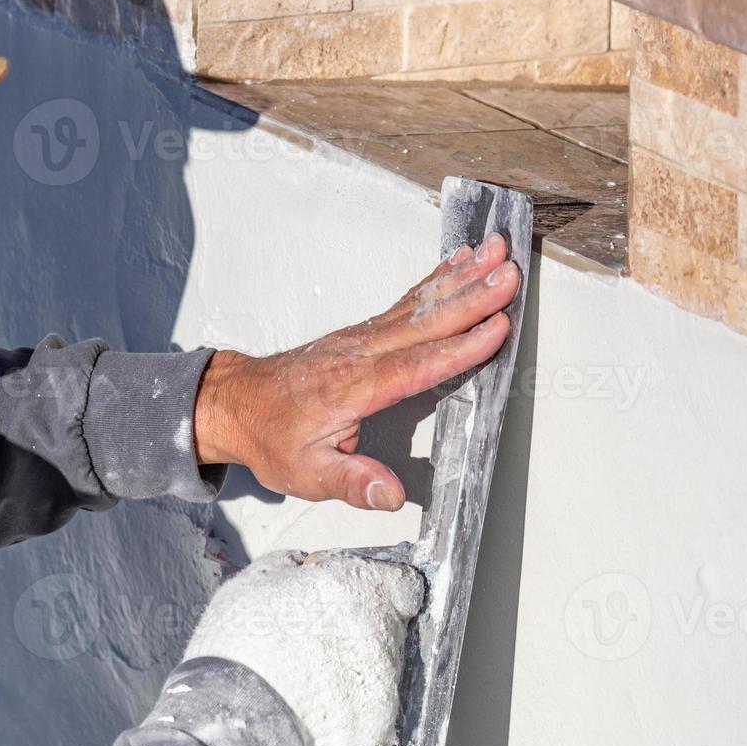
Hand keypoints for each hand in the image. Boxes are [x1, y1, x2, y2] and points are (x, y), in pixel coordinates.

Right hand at [184, 550, 423, 745]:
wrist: (232, 717)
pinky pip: (371, 719)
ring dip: (356, 676)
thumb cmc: (239, 638)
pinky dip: (350, 719)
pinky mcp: (375, 731)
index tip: (364, 598)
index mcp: (358, 589)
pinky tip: (317, 718)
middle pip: (390, 629)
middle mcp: (382, 635)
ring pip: (382, 675)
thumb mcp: (256, 578)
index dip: (385, 590)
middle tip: (322, 646)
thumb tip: (305, 566)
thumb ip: (292, 565)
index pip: (403, 585)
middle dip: (364, 633)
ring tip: (314, 687)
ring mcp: (383, 686)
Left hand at [194, 234, 519, 509]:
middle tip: (510, 273)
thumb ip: (350, 482)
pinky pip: (406, 301)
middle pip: (424, 321)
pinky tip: (459, 263)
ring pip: (418, 303)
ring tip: (495, 251)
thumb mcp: (305, 474)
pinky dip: (436, 279)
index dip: (458, 348)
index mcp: (352, 387)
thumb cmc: (272, 437)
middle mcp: (360, 353)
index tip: (496, 328)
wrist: (237, 404)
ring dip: (461, 277)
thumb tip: (389, 494)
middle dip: (471, 297)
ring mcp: (361, 337)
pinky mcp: (363, 332)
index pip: (414, 366)